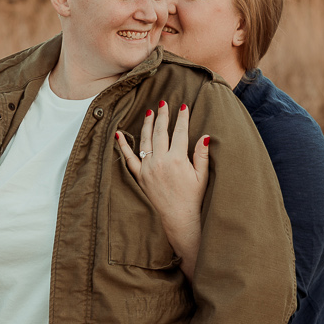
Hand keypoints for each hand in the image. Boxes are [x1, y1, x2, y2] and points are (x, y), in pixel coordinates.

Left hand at [115, 100, 208, 276]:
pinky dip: (123, 146)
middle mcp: (161, 161)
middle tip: (164, 103)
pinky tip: (119, 134)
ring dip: (147, 124)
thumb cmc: (194, 198)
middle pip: (161, 132)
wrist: (179, 219)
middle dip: (163, 116)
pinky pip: (129, 158)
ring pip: (145, 140)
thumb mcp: (202, 176)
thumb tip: (204, 136)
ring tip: (150, 112)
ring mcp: (148, 169)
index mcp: (178, 160)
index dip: (183, 118)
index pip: (181, 133)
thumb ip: (201, 155)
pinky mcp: (140, 177)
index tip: (183, 106)